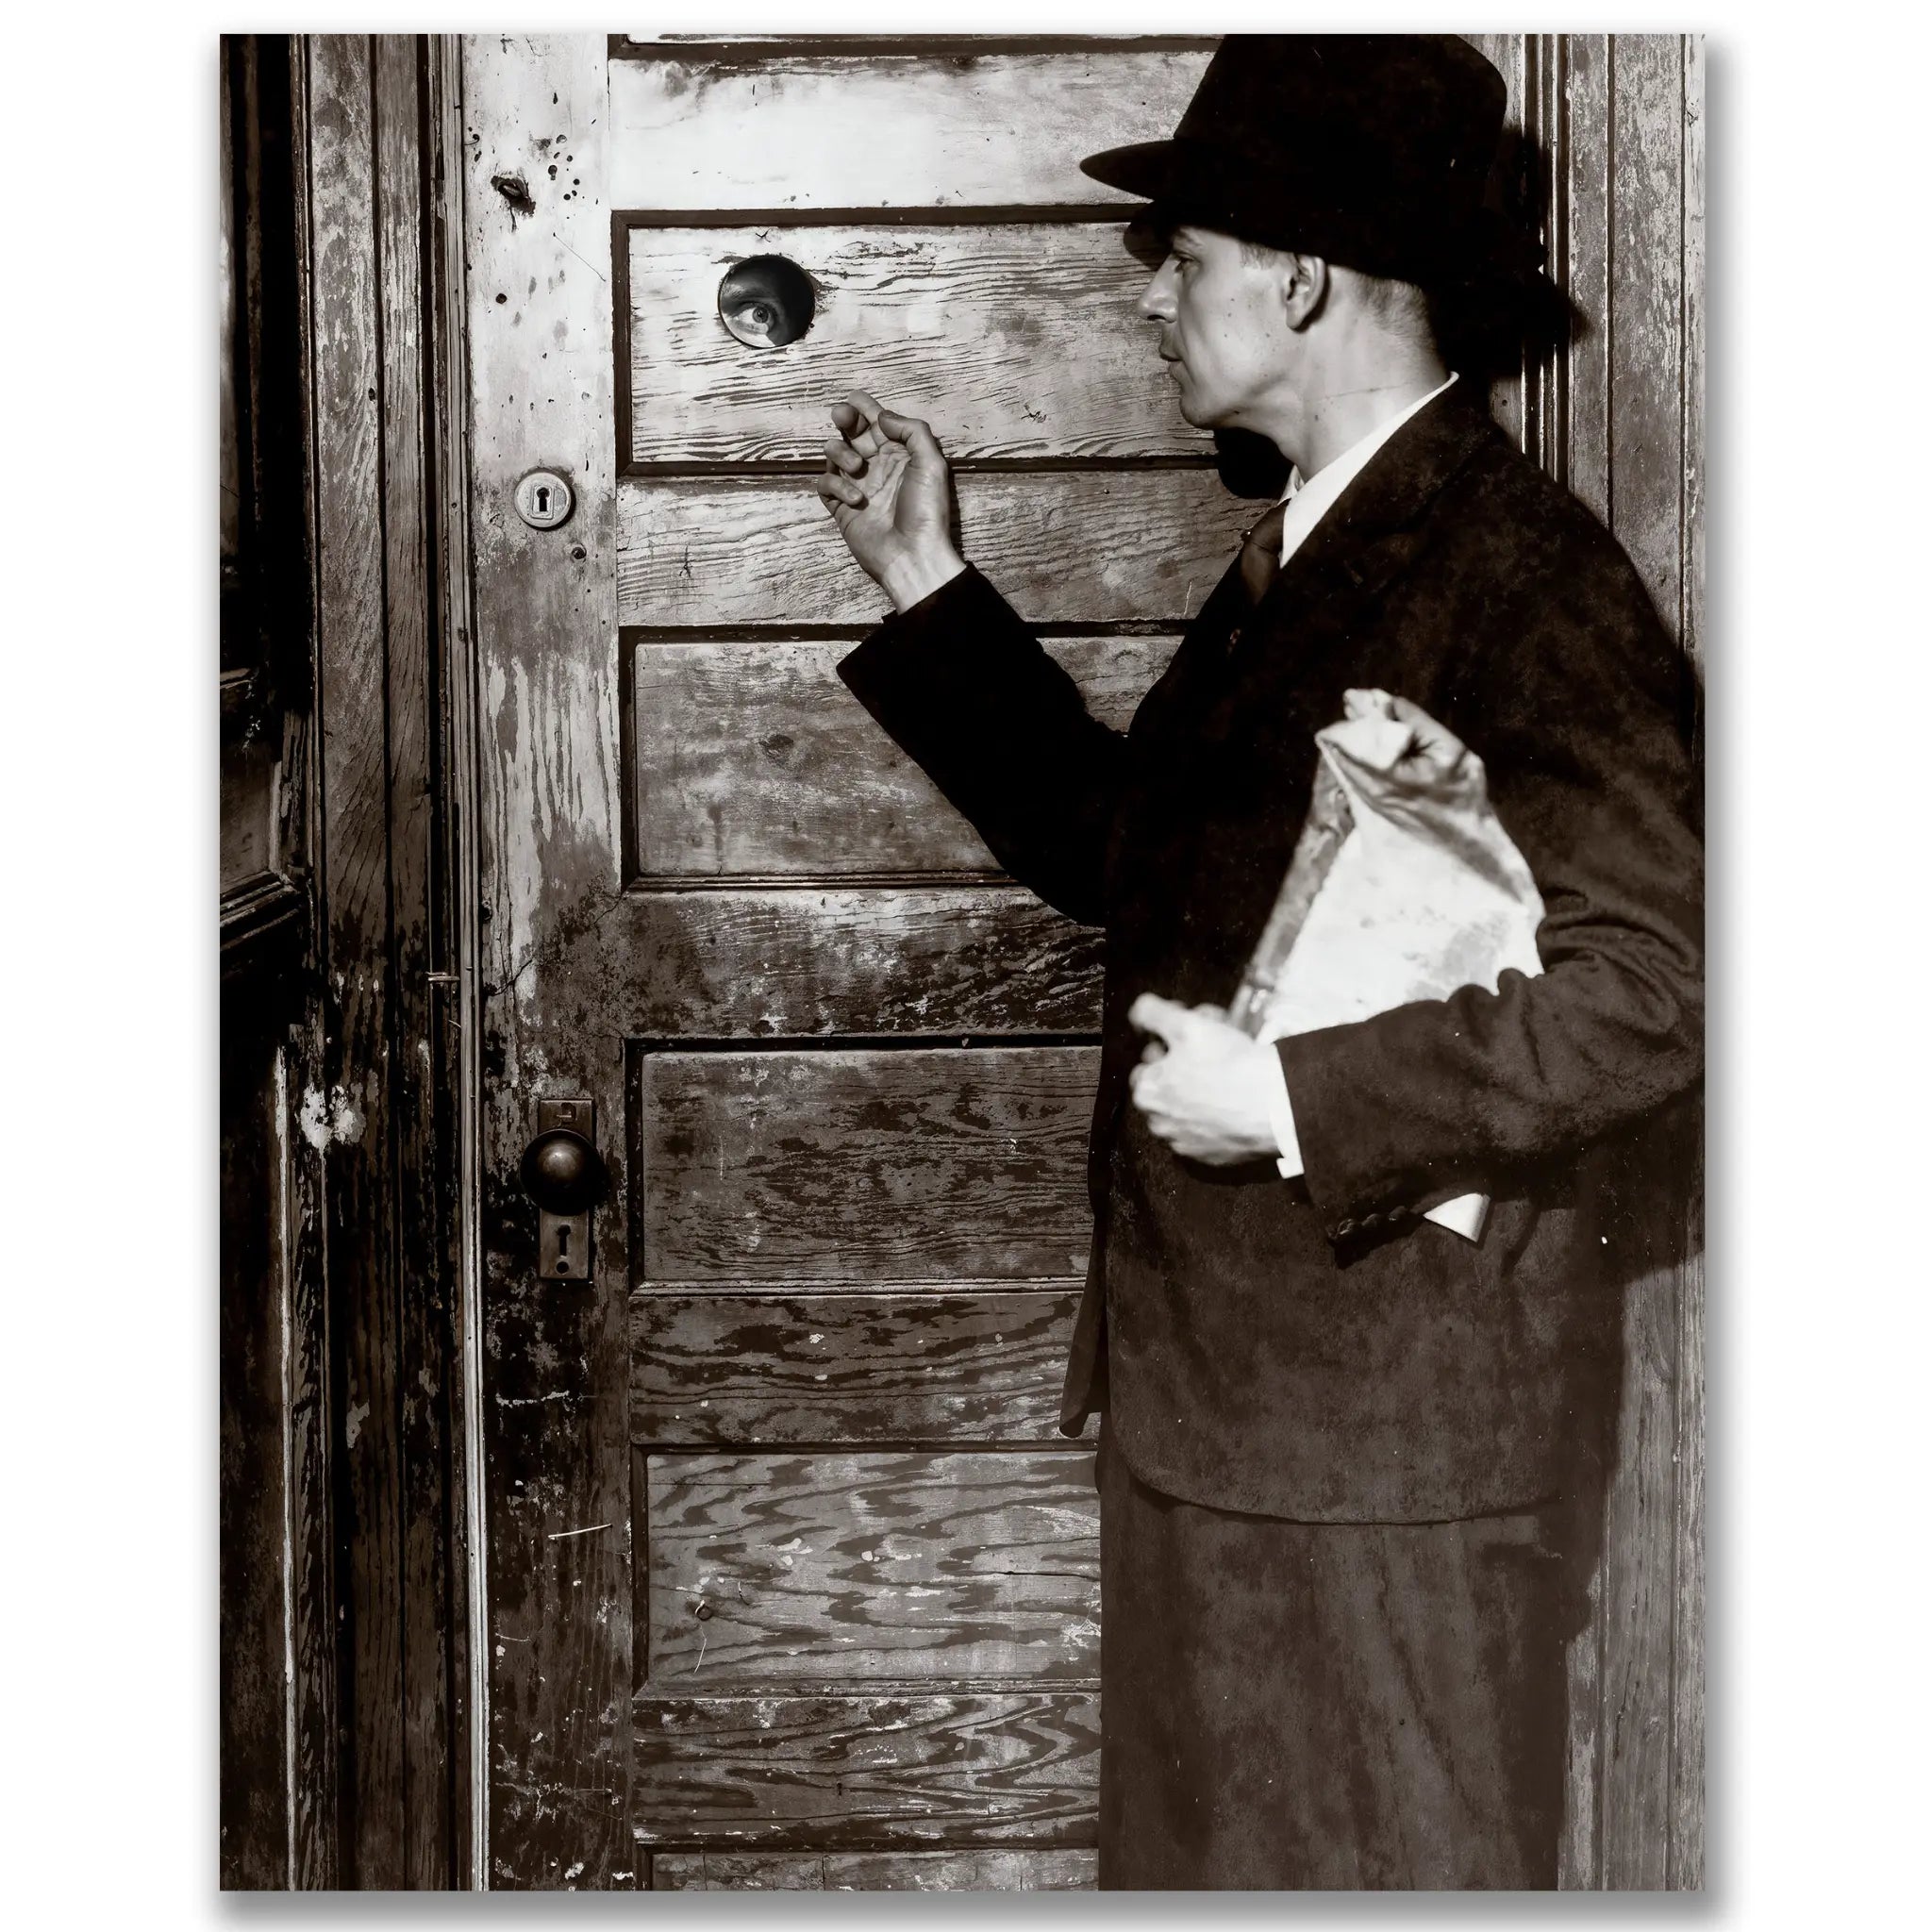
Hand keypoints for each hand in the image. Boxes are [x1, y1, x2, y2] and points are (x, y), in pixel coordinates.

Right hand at [813, 389, 966, 610]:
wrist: (913, 555)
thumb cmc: (926, 511)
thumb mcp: (932, 463)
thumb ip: (911, 430)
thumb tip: (881, 417)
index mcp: (898, 453)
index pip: (876, 420)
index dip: (863, 406)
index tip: (854, 400)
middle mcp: (876, 466)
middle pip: (850, 431)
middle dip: (844, 418)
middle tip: (842, 417)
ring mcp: (857, 485)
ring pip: (833, 453)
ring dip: (840, 453)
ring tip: (858, 468)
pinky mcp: (841, 508)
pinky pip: (826, 485)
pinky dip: (836, 486)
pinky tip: (856, 499)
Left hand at [1127, 993, 1283, 1164]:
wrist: (1276, 1106)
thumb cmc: (1228, 1065)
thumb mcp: (1186, 1024)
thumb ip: (1151, 1013)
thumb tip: (1138, 1011)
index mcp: (1147, 1092)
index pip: (1147, 1061)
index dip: (1169, 1043)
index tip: (1191, 1034)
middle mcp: (1160, 1124)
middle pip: (1167, 1086)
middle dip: (1184, 1065)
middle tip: (1213, 1048)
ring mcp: (1187, 1144)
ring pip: (1187, 1110)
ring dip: (1199, 1091)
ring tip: (1226, 1073)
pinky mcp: (1213, 1157)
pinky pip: (1209, 1131)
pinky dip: (1217, 1116)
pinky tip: (1235, 1100)